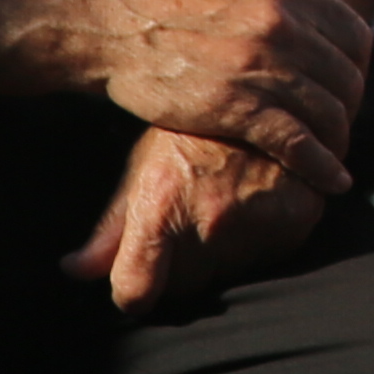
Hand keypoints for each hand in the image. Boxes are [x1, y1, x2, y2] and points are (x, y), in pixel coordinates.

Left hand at [61, 123, 327, 313]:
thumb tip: (73, 269)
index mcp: (161, 205)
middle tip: (192, 218)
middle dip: (184, 264)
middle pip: (186, 286)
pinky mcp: (300, 216)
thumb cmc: (193, 127)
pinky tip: (261, 200)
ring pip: (232, 272)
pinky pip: (273, 254)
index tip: (137, 284)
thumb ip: (111, 226)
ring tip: (229, 201)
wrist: (264, 80)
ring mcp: (258, 220)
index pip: (137, 290)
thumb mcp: (145, 165)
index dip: (133, 292)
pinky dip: (268, 236)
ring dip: (228, 252)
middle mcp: (210, 218)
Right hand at [64, 0, 373, 196]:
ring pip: (326, 111)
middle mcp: (282, 26)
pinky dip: (319, 165)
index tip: (351, 83)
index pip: (354, 34)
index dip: (360, 65)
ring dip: (338, 140)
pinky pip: (295, 142)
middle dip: (351, 106)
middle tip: (342, 124)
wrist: (110, 21)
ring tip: (335, 156)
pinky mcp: (235, 107)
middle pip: (346, 77)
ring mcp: (260, 67)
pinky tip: (331, 181)